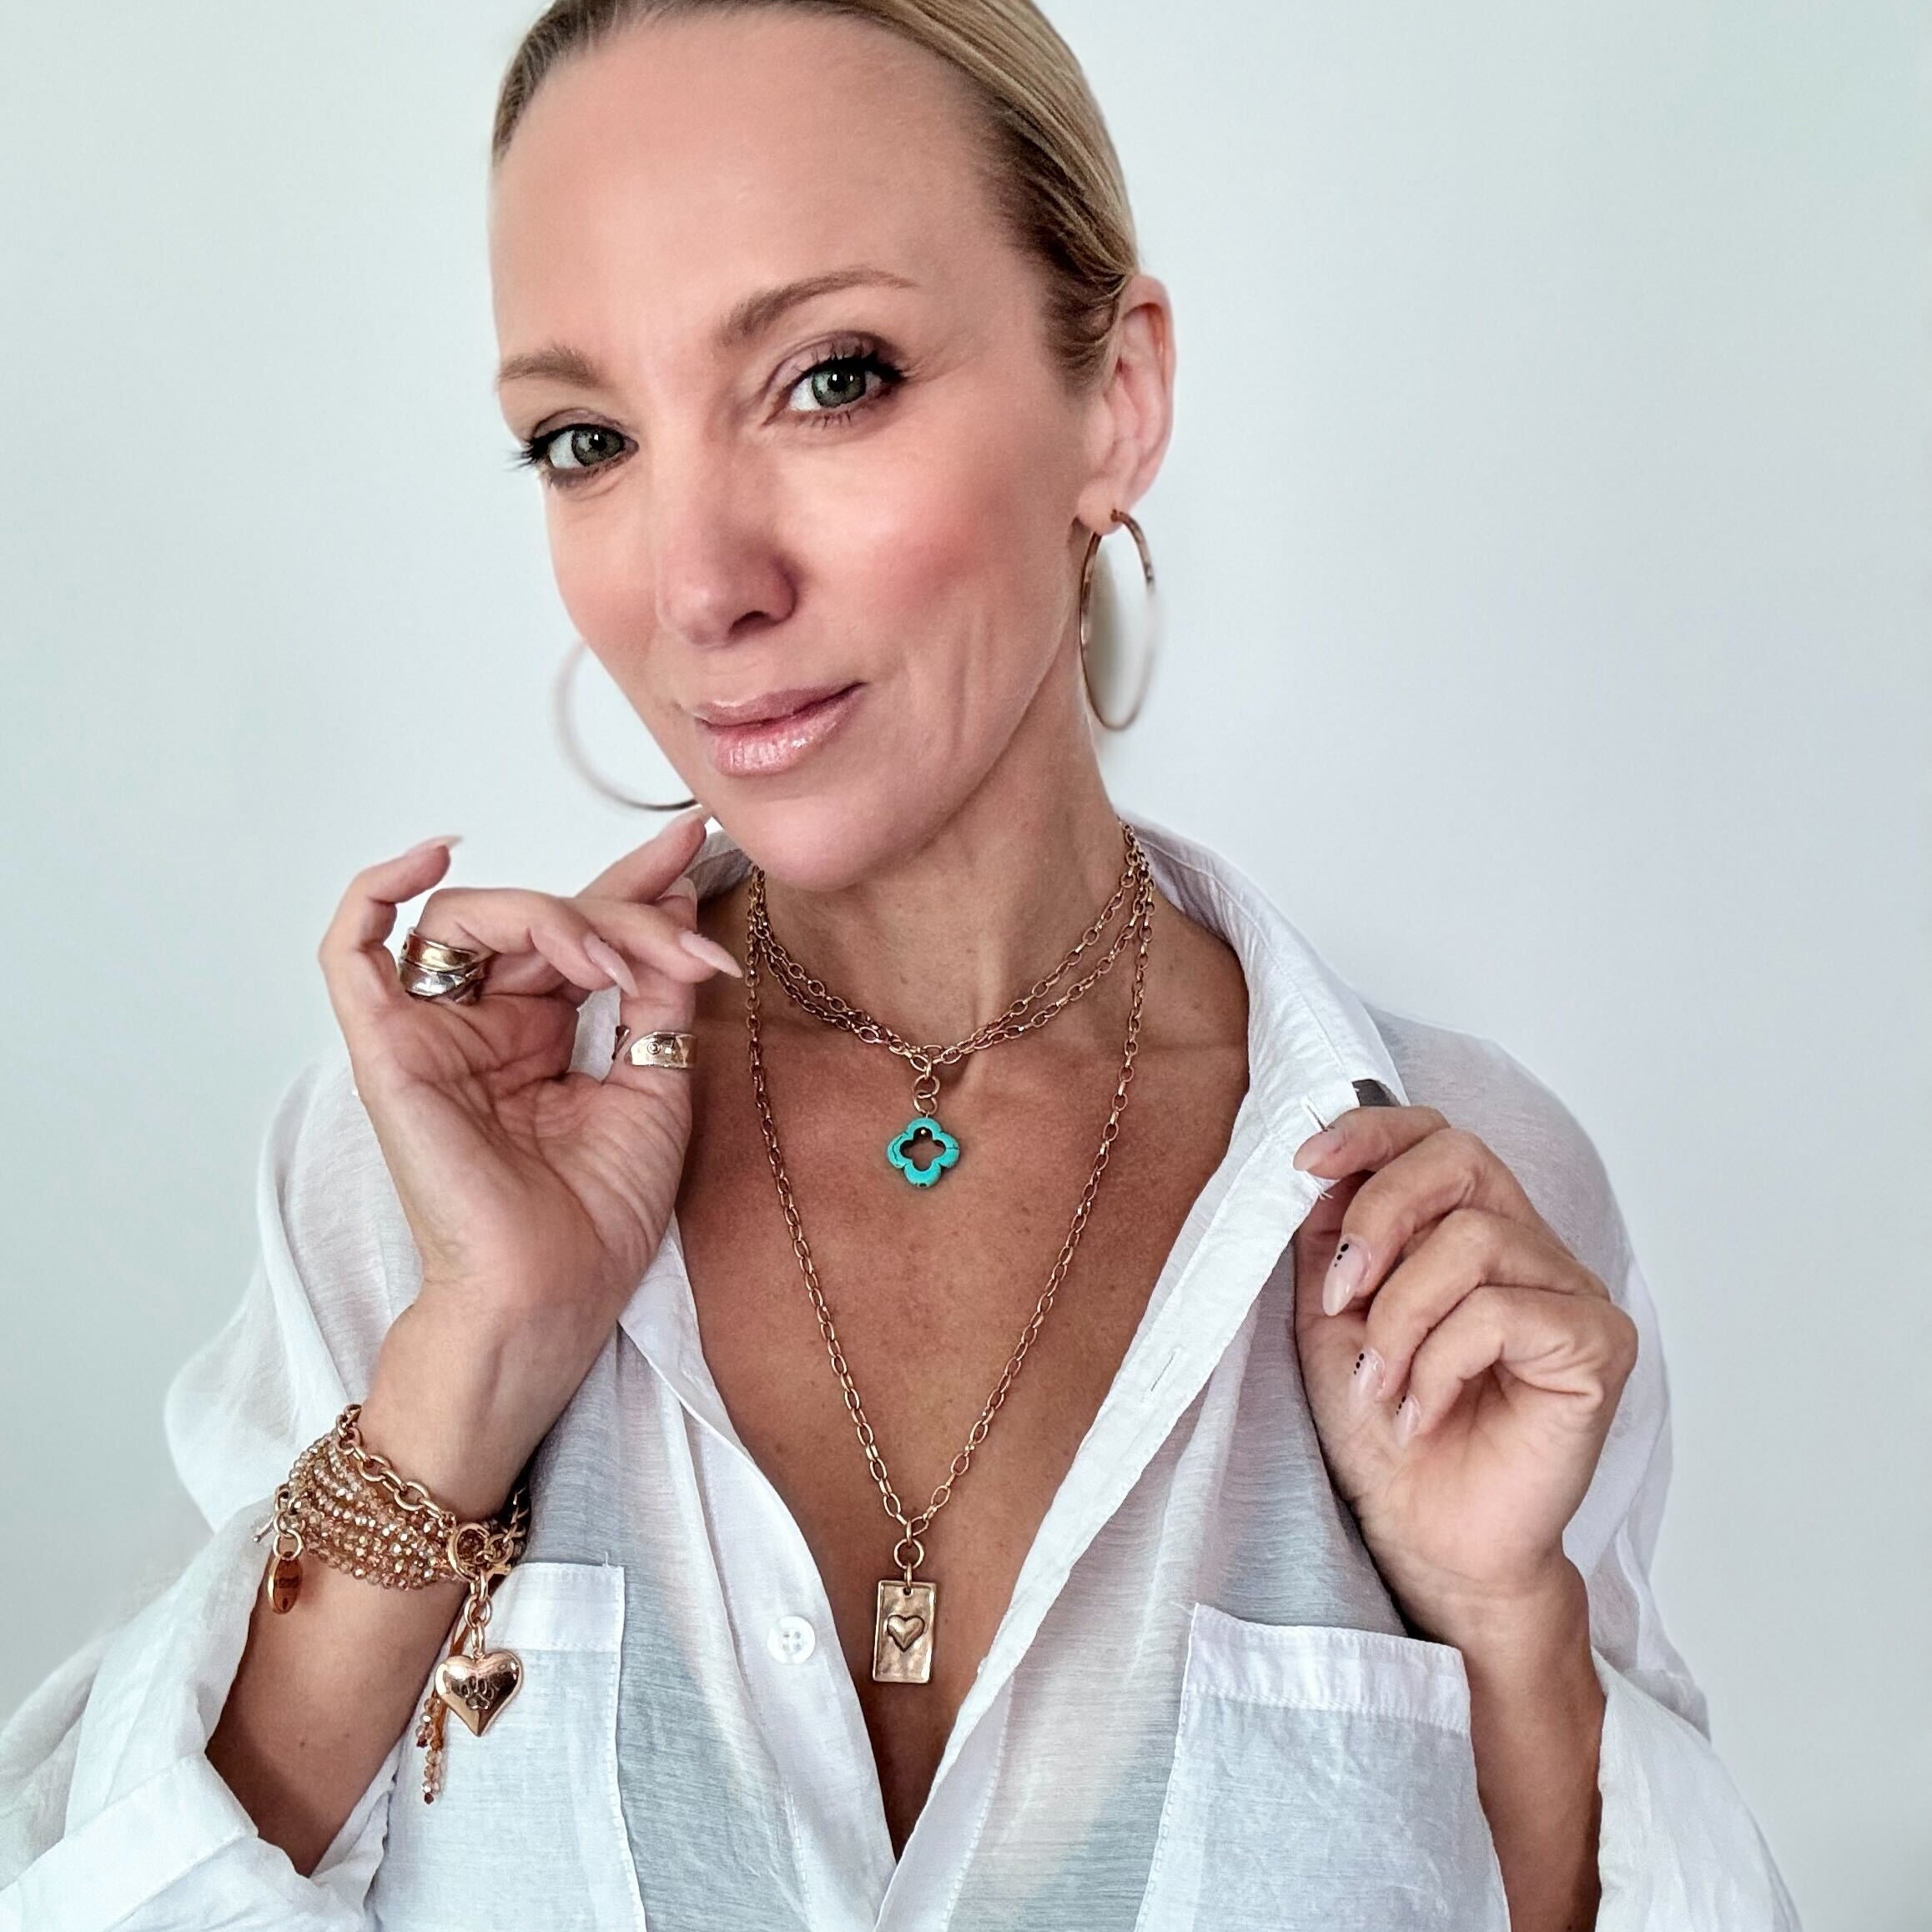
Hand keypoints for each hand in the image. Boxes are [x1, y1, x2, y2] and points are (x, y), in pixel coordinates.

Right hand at [316, 808, 740, 1497]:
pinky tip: (434, 857)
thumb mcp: (654, 1084)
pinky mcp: (388, 1049)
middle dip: (622, 913)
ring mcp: (434, 1031)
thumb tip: (674, 908)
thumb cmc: (596, 1217)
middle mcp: (487, 1022)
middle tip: (683, 942)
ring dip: (553, 916)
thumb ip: (656, 997)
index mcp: (547, 1032)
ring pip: (472, 918)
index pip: (583, 929)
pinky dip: (378, 892)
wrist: (553, 1294)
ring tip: (612, 960)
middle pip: (540, 918)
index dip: (636, 881)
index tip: (696, 845)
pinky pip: (351, 952)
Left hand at [1289, 1105, 1637, 1645]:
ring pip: (1472, 1241)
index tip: (1305, 1164)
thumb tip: (1320, 1163)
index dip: (1371, 1132)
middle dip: (1380, 1215)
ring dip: (1400, 1317)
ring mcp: (1573, 1291)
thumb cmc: (1382, 1428)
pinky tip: (1423, 1412)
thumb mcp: (1331, 1314)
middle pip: (1461, 1160)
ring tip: (1377, 1382)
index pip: (1437, 1135)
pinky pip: (1503, 1313)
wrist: (1425, 1536)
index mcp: (1472, 1226)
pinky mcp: (1598, 1344)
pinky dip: (1440, 1363)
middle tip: (1339, 1295)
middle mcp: (1531, 1246)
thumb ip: (1331, 1234)